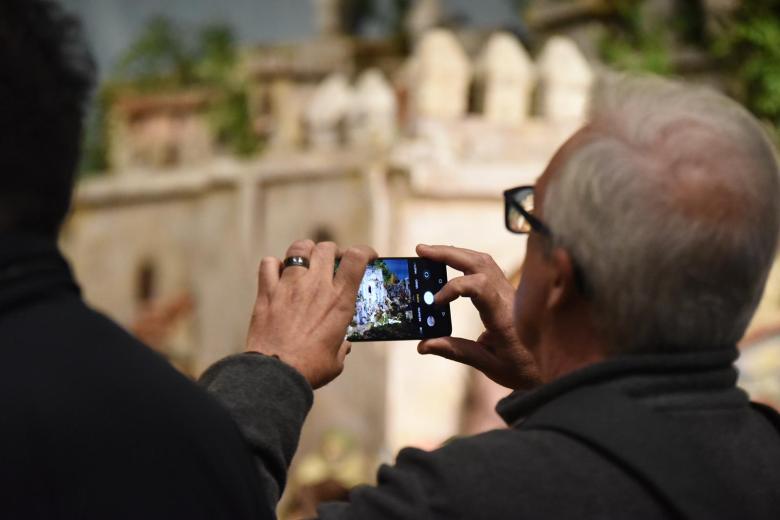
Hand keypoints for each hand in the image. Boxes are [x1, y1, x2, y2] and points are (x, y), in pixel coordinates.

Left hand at [246, 240, 376, 388]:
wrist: (276, 373)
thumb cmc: (309, 369)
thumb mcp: (336, 360)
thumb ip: (341, 347)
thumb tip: (343, 345)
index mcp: (339, 300)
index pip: (357, 258)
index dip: (365, 251)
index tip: (368, 256)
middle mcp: (316, 286)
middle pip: (327, 248)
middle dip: (332, 251)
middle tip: (332, 262)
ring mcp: (290, 285)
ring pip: (299, 248)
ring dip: (306, 251)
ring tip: (306, 261)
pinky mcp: (267, 292)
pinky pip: (268, 263)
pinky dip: (273, 265)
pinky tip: (277, 275)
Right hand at [416, 244, 540, 390]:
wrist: (552, 366)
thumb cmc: (521, 368)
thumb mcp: (489, 365)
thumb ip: (456, 351)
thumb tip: (424, 345)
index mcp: (503, 317)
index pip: (479, 287)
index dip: (454, 288)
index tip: (435, 302)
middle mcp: (508, 298)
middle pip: (479, 263)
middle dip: (448, 254)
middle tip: (420, 250)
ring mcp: (509, 291)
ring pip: (483, 260)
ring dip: (455, 252)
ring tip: (429, 253)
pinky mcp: (507, 291)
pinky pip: (486, 267)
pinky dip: (465, 260)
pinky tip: (449, 263)